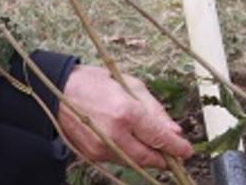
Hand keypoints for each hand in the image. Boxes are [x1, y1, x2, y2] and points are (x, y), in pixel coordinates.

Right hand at [57, 64, 192, 167]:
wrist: (58, 91)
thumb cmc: (96, 82)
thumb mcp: (132, 86)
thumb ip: (155, 110)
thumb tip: (175, 131)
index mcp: (126, 112)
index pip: (158, 137)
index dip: (176, 147)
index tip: (187, 150)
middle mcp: (113, 134)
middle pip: (147, 157)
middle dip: (164, 159)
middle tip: (175, 155)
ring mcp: (100, 148)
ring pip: (133, 162)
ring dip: (148, 157)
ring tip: (156, 148)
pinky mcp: (91, 155)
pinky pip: (118, 160)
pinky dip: (130, 155)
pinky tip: (134, 144)